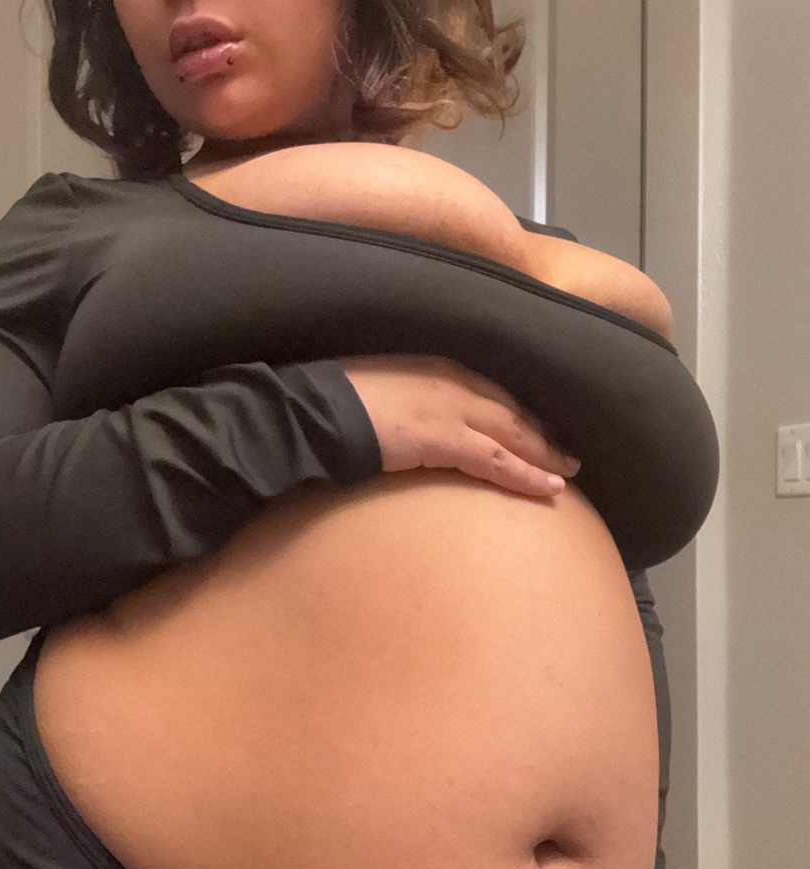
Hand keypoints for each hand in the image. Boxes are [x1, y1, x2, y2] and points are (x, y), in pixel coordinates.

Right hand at [340, 354, 581, 497]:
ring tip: (566, 476)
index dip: (519, 412)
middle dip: (542, 433)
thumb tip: (405, 418)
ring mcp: (452, 408)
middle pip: (512, 410)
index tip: (538, 428)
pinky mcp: (446, 438)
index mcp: (437, 366)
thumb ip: (403, 399)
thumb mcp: (378, 389)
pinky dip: (526, 474)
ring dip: (545, 456)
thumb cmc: (334, 403)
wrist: (314, 411)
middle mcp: (454, 381)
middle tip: (567, 456)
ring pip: (514, 434)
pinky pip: (497, 460)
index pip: (491, 391)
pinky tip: (549, 489)